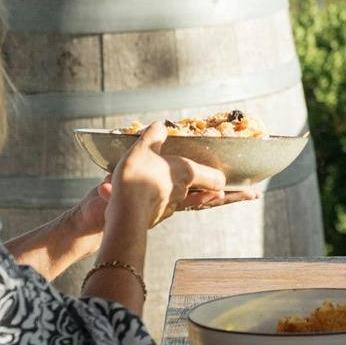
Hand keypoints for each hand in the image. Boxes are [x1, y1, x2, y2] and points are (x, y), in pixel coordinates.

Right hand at [110, 122, 234, 223]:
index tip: (222, 179)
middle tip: (220, 193)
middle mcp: (183, 192)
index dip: (220, 179)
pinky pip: (165, 210)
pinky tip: (154, 198)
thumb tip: (160, 126)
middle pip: (205, 194)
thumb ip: (154, 136)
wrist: (123, 212)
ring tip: (175, 191)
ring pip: (186, 203)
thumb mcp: (143, 149)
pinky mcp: (156, 218)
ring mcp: (170, 207)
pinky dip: (163, 204)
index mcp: (186, 173)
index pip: (216, 179)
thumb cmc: (137, 179)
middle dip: (210, 193)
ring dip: (187, 199)